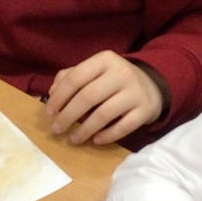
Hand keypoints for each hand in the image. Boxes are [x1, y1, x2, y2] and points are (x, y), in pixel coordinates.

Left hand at [46, 52, 164, 145]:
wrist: (152, 86)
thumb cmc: (114, 80)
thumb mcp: (94, 71)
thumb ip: (71, 77)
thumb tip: (52, 93)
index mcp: (105, 60)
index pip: (75, 78)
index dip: (59, 97)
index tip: (49, 113)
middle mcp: (121, 73)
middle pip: (88, 97)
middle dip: (68, 116)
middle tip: (56, 129)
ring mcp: (135, 92)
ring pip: (104, 114)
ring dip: (84, 130)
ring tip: (73, 139)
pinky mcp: (145, 110)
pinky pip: (123, 127)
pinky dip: (107, 136)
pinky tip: (95, 140)